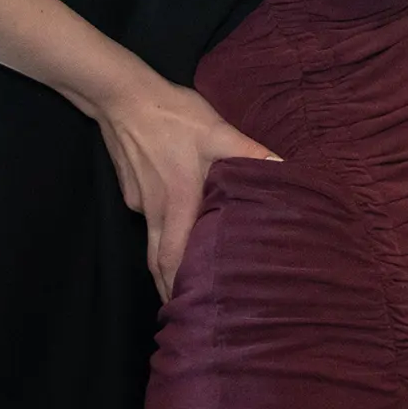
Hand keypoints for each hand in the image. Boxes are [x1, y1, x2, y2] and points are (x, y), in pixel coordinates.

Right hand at [87, 74, 279, 298]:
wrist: (122, 96)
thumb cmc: (173, 117)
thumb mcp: (218, 132)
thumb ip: (251, 153)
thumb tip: (285, 168)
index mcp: (177, 204)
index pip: (173, 259)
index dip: (178, 287)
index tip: (187, 311)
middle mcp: (154, 211)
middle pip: (158, 261)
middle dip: (170, 286)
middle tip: (186, 310)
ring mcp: (139, 201)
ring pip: (151, 242)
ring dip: (166, 263)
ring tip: (185, 279)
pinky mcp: (131, 189)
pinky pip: (147, 218)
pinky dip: (161, 230)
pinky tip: (177, 224)